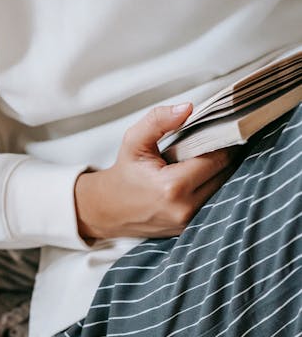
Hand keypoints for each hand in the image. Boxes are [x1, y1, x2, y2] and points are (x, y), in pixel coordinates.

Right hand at [74, 103, 238, 240]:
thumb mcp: (134, 140)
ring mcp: (189, 222)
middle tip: (211, 142)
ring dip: (219, 172)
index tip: (217, 130)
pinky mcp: (191, 228)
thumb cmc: (124, 174)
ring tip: (204, 158)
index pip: (217, 158)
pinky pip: (213, 201)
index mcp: (172, 187)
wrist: (109, 209)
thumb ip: (159, 120)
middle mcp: (184, 208)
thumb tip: (188, 108)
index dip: (221, 141)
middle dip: (222, 155)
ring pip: (224, 189)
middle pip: (226, 174)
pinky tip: (199, 176)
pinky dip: (211, 187)